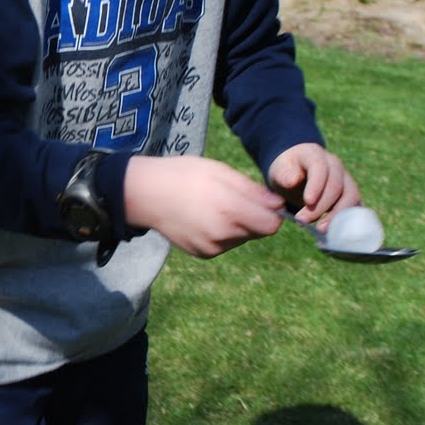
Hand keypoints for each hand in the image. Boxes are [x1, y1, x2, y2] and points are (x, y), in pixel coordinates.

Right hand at [124, 155, 285, 257]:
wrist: (146, 193)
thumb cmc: (185, 175)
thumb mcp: (220, 171)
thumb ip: (252, 190)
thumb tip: (279, 205)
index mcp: (230, 209)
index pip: (272, 224)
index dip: (271, 212)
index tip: (261, 201)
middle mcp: (222, 234)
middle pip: (258, 232)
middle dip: (253, 217)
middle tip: (231, 199)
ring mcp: (211, 247)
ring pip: (241, 239)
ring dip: (237, 226)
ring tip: (214, 207)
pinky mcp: (202, 254)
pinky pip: (224, 245)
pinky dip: (222, 234)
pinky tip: (203, 219)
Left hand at [266, 143, 359, 227]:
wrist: (296, 172)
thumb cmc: (287, 171)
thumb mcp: (279, 170)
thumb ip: (283, 174)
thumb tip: (292, 181)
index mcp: (315, 155)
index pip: (320, 167)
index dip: (316, 185)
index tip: (307, 202)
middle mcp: (335, 166)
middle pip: (336, 185)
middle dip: (320, 206)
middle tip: (301, 221)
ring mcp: (345, 180)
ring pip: (351, 197)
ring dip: (336, 216)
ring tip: (320, 230)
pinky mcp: (350, 195)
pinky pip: (355, 207)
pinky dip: (347, 221)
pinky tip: (333, 232)